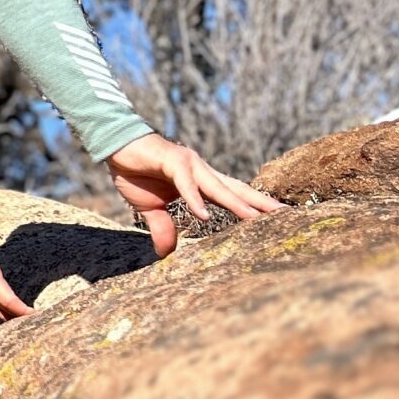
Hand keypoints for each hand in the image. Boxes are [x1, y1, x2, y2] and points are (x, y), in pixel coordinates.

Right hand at [106, 133, 285, 257]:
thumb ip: (163, 227)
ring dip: (236, 203)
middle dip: (259, 203)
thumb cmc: (135, 171)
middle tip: (283, 215)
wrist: (114, 145)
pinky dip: (195, 200)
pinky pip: (186, 184)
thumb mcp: (151, 208)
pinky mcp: (171, 161)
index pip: (233, 194)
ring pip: (217, 187)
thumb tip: (166, 253)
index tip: (276, 216)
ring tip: (255, 218)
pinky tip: (204, 216)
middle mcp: (201, 170)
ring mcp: (188, 165)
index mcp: (200, 181)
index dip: (254, 205)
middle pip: (235, 189)